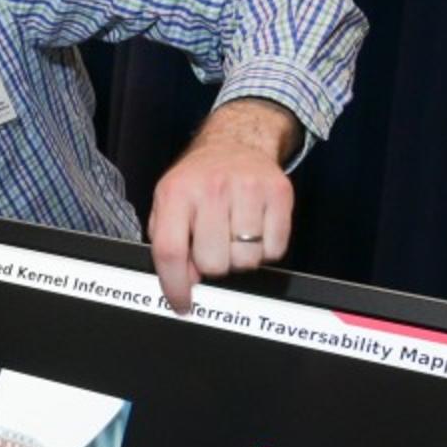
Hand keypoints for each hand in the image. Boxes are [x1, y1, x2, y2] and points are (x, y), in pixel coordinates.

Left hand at [147, 99, 299, 313]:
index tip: (182, 305)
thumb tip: (185, 281)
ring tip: (233, 233)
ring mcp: (248, 189)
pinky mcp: (278, 194)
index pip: (170, 251)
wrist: (236, 141)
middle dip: (211, 264)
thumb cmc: (199, 178)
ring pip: (245, 261)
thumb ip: (168, 242)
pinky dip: (265, 249)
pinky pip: (274, 251)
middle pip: (212, 264)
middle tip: (212, 245)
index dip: (175, 286)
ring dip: (239, 257)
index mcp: (176, 192)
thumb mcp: (169, 202)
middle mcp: (211, 188)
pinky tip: (254, 227)